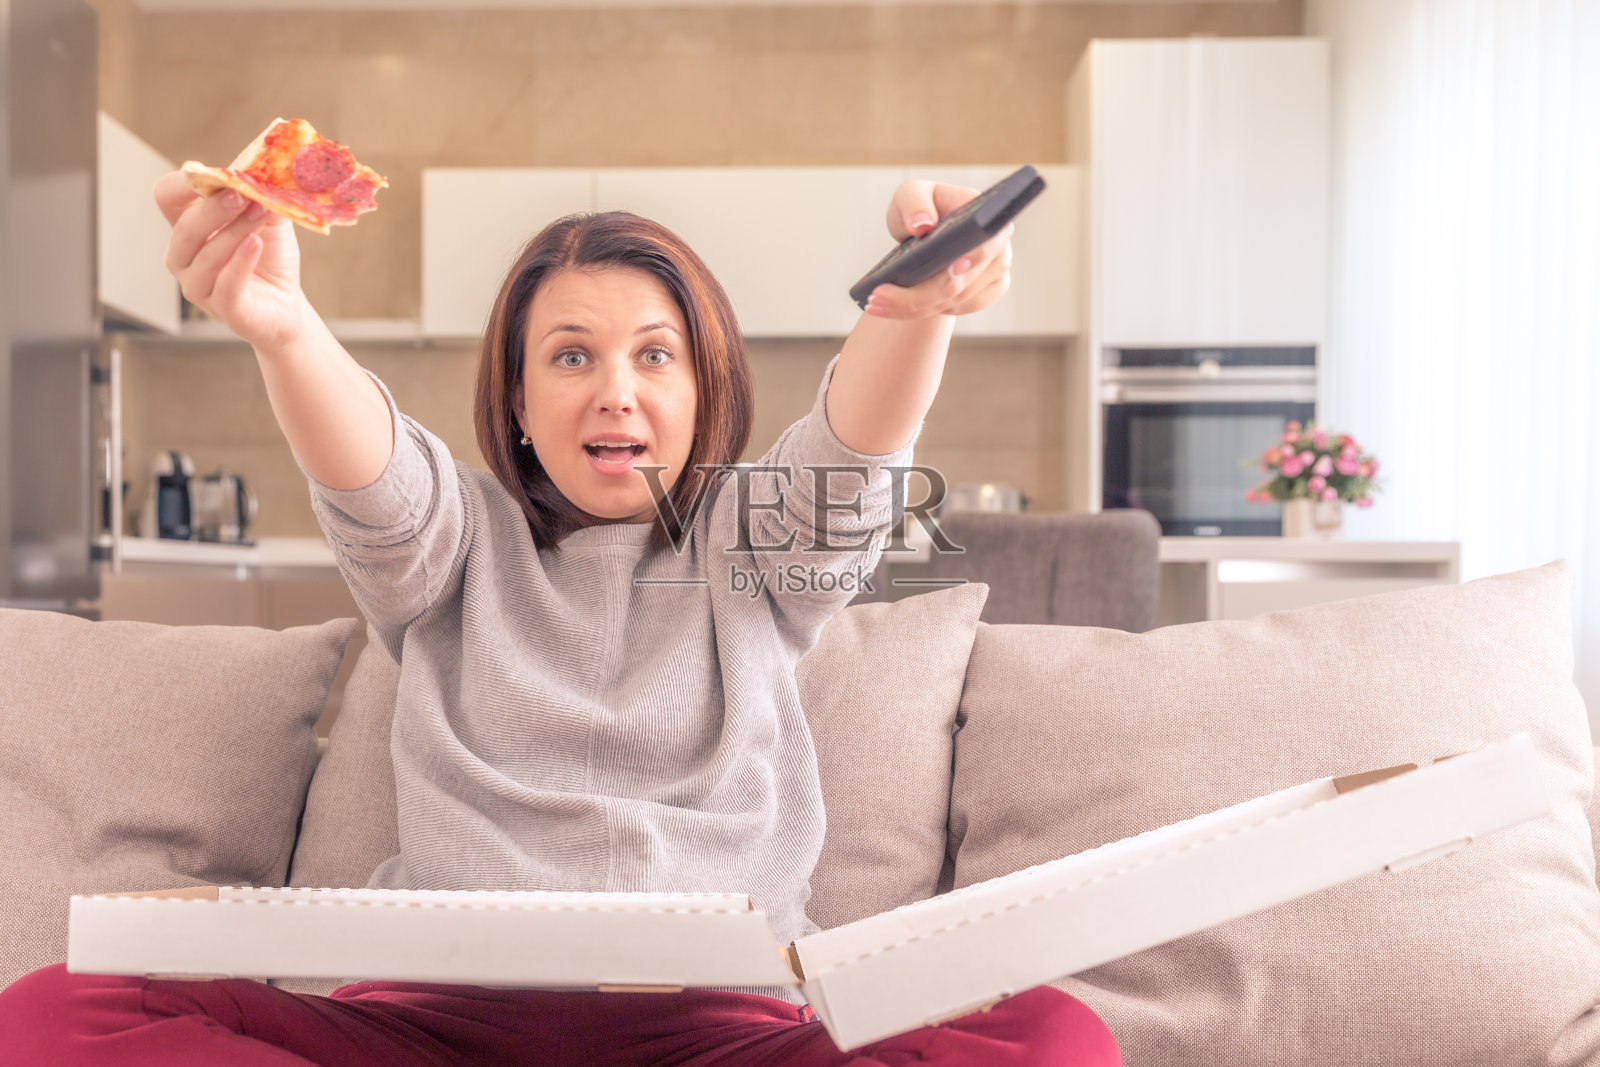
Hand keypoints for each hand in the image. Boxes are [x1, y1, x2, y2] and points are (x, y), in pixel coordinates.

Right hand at [154, 171, 310, 350]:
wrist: (287, 305)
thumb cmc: (270, 257)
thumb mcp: (268, 217)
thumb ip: (261, 193)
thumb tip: (263, 168)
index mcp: (187, 227)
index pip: (165, 196)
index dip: (184, 182)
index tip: (218, 174)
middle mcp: (183, 257)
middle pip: (184, 227)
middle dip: (213, 208)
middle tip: (242, 193)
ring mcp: (198, 285)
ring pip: (206, 255)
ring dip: (234, 231)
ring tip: (261, 213)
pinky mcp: (223, 308)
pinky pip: (225, 284)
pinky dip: (240, 262)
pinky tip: (256, 244)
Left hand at [863, 180, 1014, 320]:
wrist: (925, 235)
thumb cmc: (919, 209)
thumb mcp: (909, 195)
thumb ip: (914, 202)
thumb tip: (923, 223)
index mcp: (985, 212)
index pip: (984, 240)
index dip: (972, 257)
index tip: (951, 268)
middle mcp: (999, 242)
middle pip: (962, 281)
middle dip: (919, 294)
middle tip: (879, 296)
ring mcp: (997, 269)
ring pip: (955, 299)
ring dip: (913, 307)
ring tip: (875, 303)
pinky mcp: (987, 291)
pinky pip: (956, 309)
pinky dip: (923, 311)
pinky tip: (893, 309)